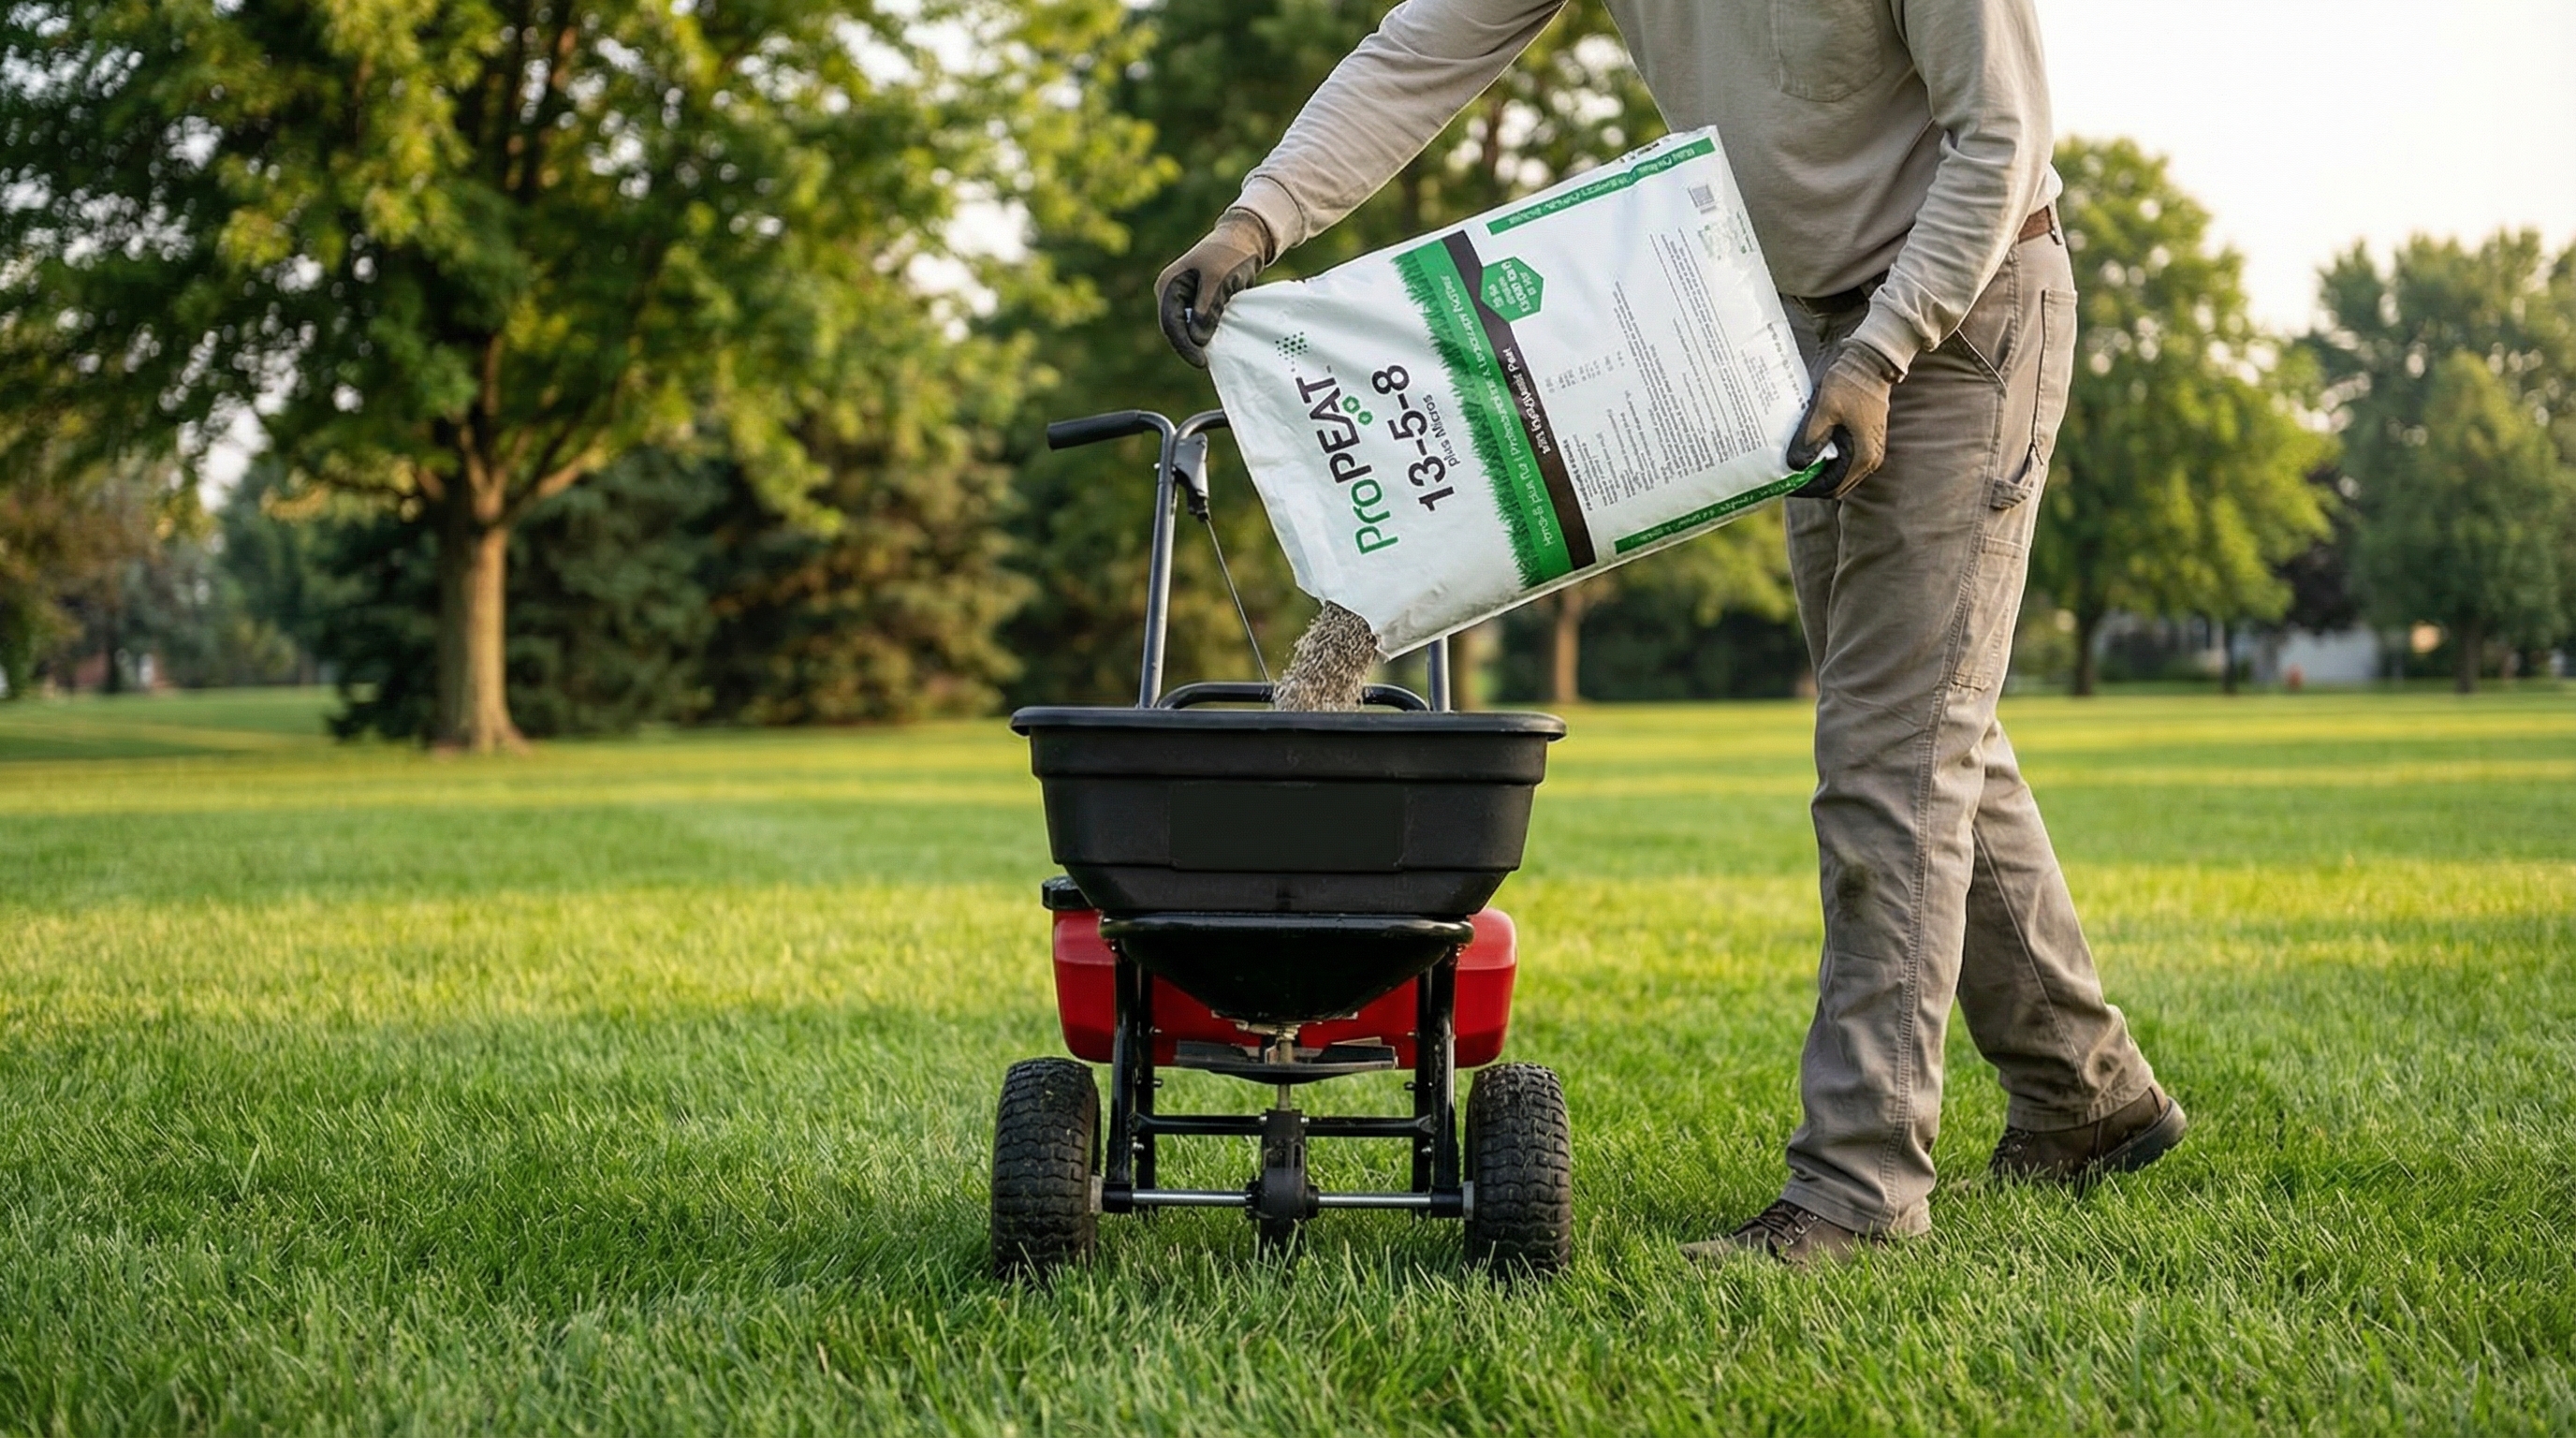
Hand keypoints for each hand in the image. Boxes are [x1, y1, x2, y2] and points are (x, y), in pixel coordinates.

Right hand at [1156, 209, 1272, 368]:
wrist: (1246, 239)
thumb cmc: (1230, 255)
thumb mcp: (1218, 281)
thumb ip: (1207, 310)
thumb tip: (1197, 340)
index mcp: (1169, 284)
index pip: (1170, 323)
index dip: (1184, 345)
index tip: (1201, 361)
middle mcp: (1171, 292)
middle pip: (1174, 328)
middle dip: (1189, 346)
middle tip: (1206, 362)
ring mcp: (1183, 297)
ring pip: (1186, 327)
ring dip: (1197, 341)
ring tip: (1212, 356)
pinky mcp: (1196, 301)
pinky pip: (1197, 323)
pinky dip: (1205, 333)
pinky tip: (1217, 344)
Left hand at [1788, 340, 1898, 497]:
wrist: (1871, 361)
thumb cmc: (1849, 383)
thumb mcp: (1825, 410)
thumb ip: (1810, 439)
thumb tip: (1795, 466)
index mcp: (1863, 457)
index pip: (1832, 488)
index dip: (1808, 489)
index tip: (1787, 483)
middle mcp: (1871, 459)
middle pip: (1836, 483)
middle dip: (1812, 481)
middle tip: (1787, 474)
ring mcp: (1871, 449)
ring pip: (1840, 472)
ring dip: (1819, 470)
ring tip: (1796, 461)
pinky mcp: (1867, 438)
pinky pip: (1845, 459)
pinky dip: (1827, 458)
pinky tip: (1810, 448)